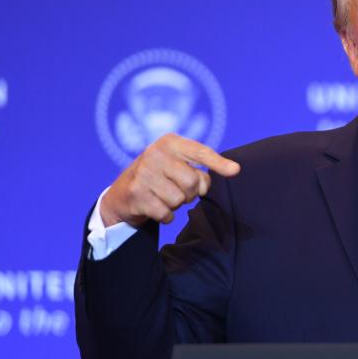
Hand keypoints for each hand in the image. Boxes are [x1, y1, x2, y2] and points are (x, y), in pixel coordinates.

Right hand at [100, 133, 239, 225]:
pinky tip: (156, 207)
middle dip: (191, 192)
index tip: (236, 171)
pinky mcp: (136, 194)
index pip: (200, 152)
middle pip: (193, 182)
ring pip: (180, 199)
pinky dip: (166, 216)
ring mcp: (143, 173)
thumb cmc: (160, 177)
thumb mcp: (177, 163)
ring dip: (176, 204)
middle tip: (180, 191)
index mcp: (170, 143)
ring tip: (164, 196)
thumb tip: (233, 169)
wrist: (122, 194)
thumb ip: (199, 167)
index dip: (218, 163)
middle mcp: (154, 154)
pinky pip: (167, 213)